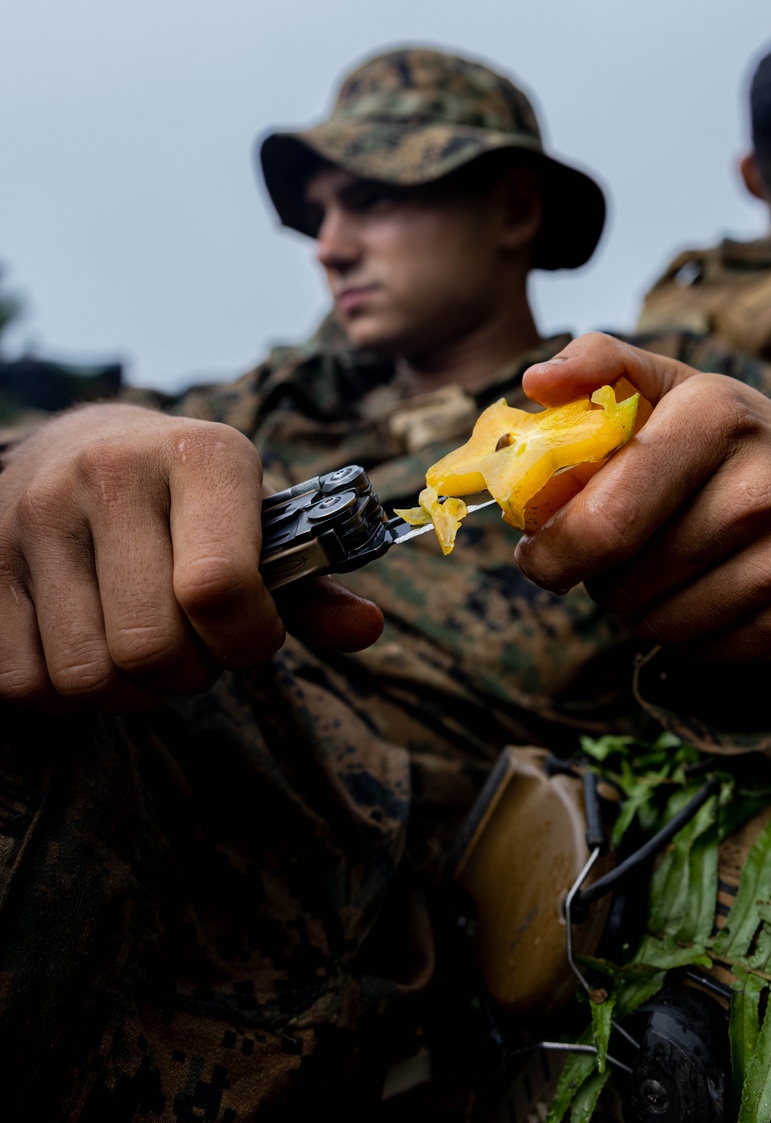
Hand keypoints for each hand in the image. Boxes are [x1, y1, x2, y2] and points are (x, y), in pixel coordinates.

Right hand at [0, 404, 382, 709]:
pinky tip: (92, 648)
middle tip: (198, 650)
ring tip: (147, 650)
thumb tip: (366, 630)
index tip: (252, 636)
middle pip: (150, 646)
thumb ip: (312, 581)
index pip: (221, 586)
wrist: (79, 444)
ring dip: (128, 692)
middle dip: (188, 674)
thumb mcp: (258, 516)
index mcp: (201, 454)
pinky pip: (22, 681)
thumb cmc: (190, 497)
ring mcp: (34, 515)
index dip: (246, 640)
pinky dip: (64, 694)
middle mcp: (109, 473)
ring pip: (85, 675)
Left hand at [515, 335, 770, 662]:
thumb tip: (536, 382)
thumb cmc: (741, 443)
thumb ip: (601, 366)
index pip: (607, 518)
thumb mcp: (682, 387)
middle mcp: (761, 489)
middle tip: (602, 557)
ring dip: (635, 608)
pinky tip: (703, 592)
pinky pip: (698, 650)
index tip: (535, 551)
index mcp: (716, 418)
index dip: (552, 550)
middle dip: (593, 578)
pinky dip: (683, 632)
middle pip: (623, 580)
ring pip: (656, 624)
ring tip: (656, 570)